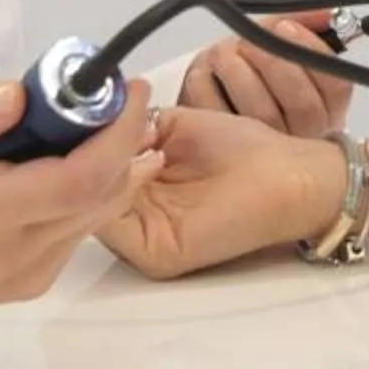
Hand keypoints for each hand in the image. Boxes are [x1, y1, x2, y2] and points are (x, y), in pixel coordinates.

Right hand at [0, 79, 162, 321]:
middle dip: (123, 140)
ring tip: (104, 120)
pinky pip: (78, 231)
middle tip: (119, 95)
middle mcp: (11, 256)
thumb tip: (18, 97)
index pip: (77, 179)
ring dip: (113, 165)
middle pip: (100, 196)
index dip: (117, 133)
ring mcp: (25, 278)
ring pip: (97, 214)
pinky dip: (91, 192)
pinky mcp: (30, 285)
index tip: (129, 88)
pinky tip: (78, 160)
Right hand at [99, 107, 347, 281]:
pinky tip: (141, 163)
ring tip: (131, 142)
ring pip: (89, 210)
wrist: (288, 174)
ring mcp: (140, 239)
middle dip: (85, 157)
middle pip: (80, 194)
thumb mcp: (173, 127)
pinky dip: (115, 192)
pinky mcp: (154, 253)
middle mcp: (131, 216)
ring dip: (100, 172)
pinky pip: (111, 227)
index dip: (80, 144)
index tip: (85, 114)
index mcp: (133, 187)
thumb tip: (91, 118)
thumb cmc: (241, 150)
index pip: (86, 172)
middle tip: (103, 127)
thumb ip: (129, 128)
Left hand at [178, 12, 352, 136]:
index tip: (285, 26)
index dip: (311, 51)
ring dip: (236, 69)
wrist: (217, 114)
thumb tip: (326, 13)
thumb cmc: (257, 77)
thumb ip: (304, 26)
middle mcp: (305, 136)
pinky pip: (219, 115)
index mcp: (326, 109)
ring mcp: (267, 149)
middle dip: (271, 60)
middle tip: (248, 39)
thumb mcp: (284, 51)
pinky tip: (206, 72)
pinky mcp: (227, 151)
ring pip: (261, 111)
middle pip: (302, 103)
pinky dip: (207, 85)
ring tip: (224, 52)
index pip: (336, 84)